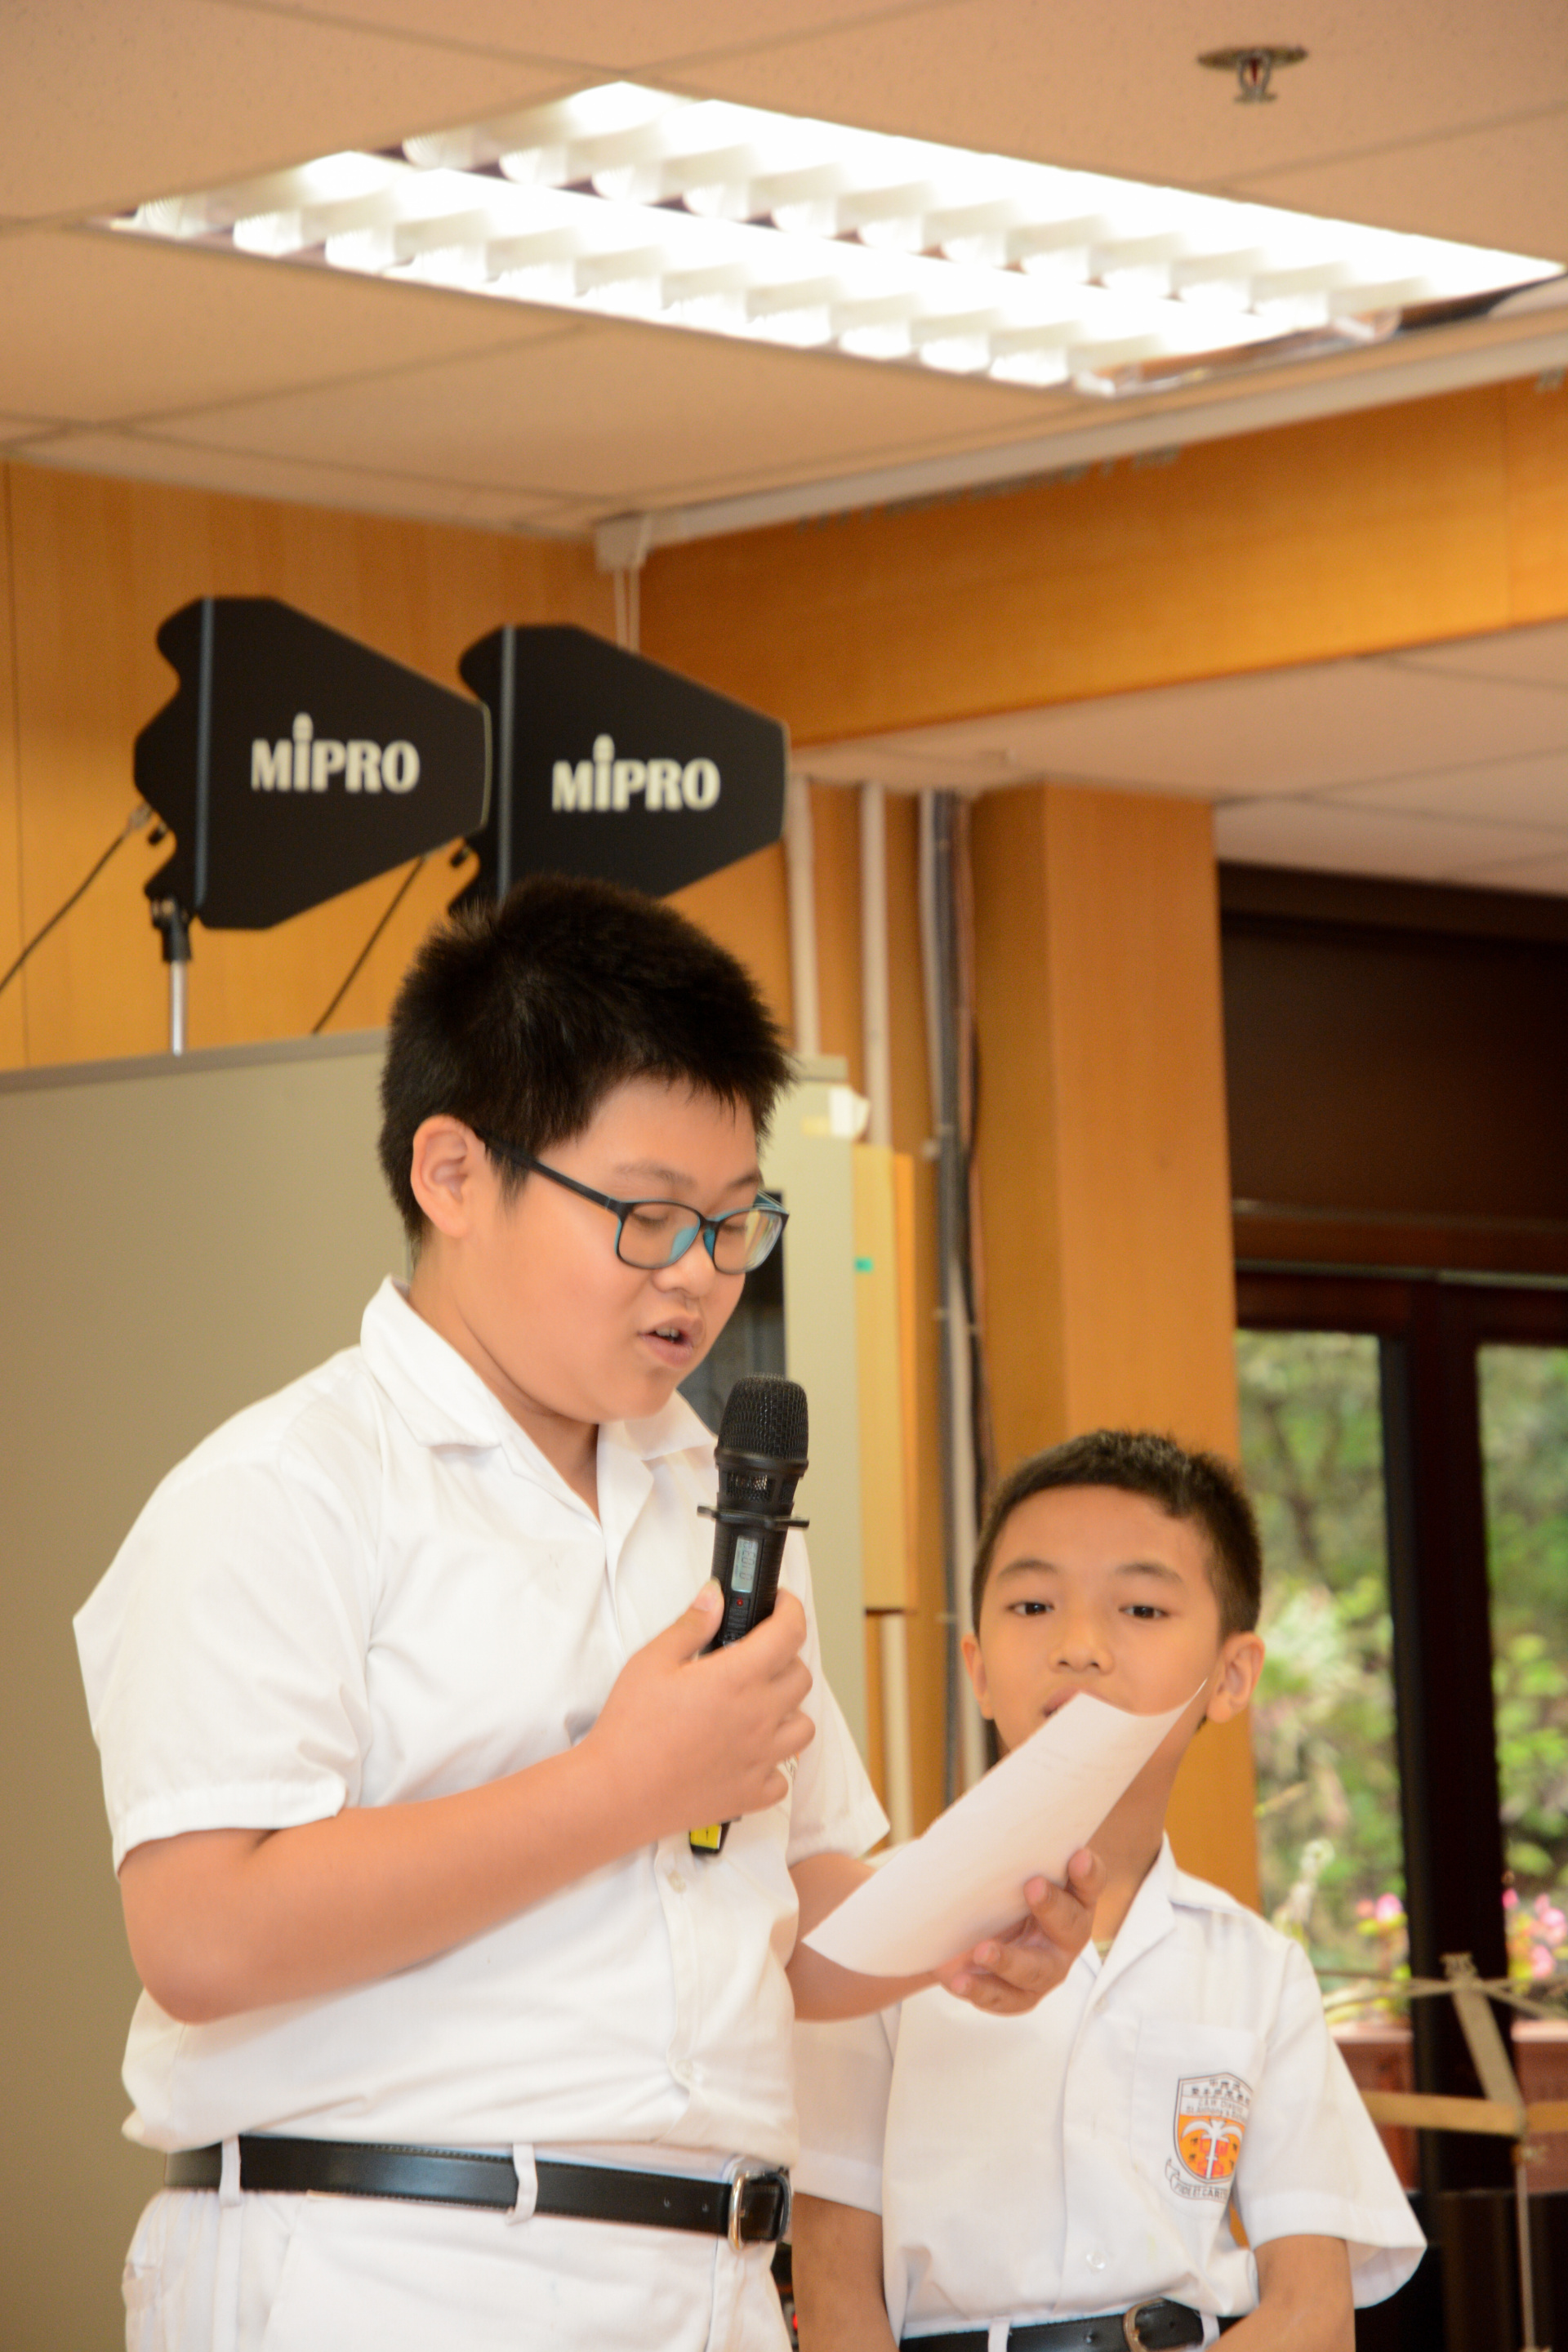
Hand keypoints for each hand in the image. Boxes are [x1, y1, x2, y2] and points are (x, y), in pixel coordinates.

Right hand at [584, 1583, 814, 1844]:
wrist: (615, 1793)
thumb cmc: (630, 1728)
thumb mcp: (651, 1661)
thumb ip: (691, 1625)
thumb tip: (715, 1596)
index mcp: (737, 1678)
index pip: (790, 1632)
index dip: (791, 1609)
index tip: (782, 1605)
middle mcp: (758, 1717)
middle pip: (801, 1677)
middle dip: (785, 1658)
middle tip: (755, 1658)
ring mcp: (760, 1759)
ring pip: (804, 1727)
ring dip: (788, 1711)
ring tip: (756, 1707)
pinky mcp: (752, 1794)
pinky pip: (784, 1777)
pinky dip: (774, 1763)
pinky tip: (748, 1754)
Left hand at [934, 1848, 1103, 2013]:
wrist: (964, 1935)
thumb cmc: (994, 1891)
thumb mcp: (999, 1868)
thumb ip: (1001, 1850)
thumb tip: (973, 1828)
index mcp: (1070, 1898)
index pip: (1089, 1884)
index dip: (1087, 1872)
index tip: (1077, 1855)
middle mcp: (1065, 1936)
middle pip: (1072, 1927)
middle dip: (1053, 1907)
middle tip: (1032, 1886)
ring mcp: (1045, 1970)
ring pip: (1037, 1970)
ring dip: (1010, 1960)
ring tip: (983, 1950)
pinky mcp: (1018, 1996)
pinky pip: (1004, 1998)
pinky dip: (981, 1989)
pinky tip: (959, 1980)